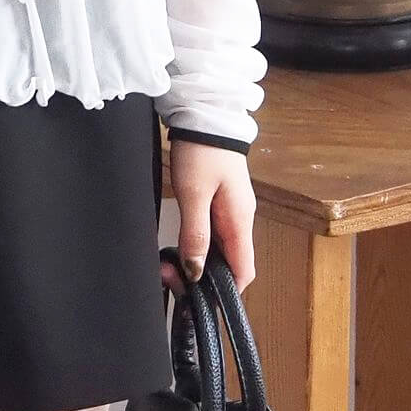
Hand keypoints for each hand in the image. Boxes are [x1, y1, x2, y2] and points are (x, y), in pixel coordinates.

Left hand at [160, 140, 255, 299]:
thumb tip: (196, 271)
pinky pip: (210, 232)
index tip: (196, 298)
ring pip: (217, 249)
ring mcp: (229, 209)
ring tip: (166, 263)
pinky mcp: (217, 200)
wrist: (203, 113)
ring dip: (195, 260)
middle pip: (229, 264)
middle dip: (202, 278)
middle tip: (168, 275)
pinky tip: (177, 243)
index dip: (224, 292)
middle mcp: (239, 219)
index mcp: (240, 221)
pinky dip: (194, 242)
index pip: (243, 272)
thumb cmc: (201, 150)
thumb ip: (196, 234)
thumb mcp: (194, 193)